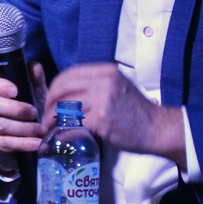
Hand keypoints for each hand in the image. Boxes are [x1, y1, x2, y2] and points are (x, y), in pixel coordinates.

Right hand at [0, 61, 48, 173]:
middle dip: (16, 108)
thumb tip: (34, 67)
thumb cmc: (31, 112)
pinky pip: (5, 143)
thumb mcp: (36, 94)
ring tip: (42, 130)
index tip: (15, 91)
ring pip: (0, 125)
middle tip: (35, 113)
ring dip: (24, 128)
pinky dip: (24, 143)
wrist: (25, 143)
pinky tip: (37, 143)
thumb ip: (35, 80)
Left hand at [43, 63, 185, 168]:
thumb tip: (69, 93)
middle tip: (46, 111)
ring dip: (52, 115)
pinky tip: (60, 132)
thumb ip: (96, 86)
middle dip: (50, 99)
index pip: (70, 73)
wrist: (157, 128)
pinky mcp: (101, 118)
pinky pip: (73, 121)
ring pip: (66, 104)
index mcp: (106, 71)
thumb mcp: (118, 87)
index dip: (56, 86)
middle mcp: (104, 81)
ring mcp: (102, 99)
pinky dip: (62, 127)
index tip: (51, 97)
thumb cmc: (136, 112)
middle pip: (64, 86)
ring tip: (49, 123)